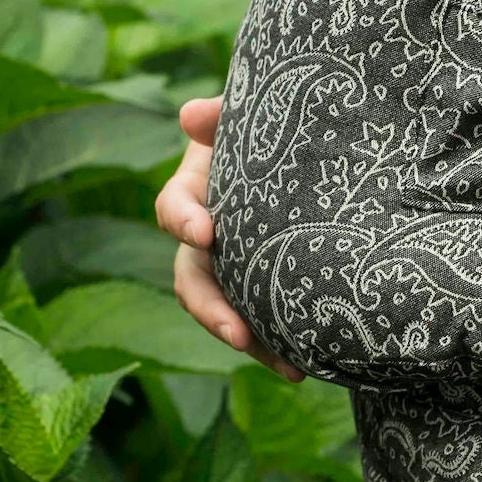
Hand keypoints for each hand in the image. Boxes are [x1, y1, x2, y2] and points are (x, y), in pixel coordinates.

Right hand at [157, 96, 303, 382]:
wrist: (307, 150)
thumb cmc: (272, 127)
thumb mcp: (251, 115)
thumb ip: (225, 114)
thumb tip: (193, 114)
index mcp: (195, 192)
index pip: (174, 208)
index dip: (183, 220)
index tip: (206, 231)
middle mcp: (207, 237)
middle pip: (192, 280)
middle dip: (211, 309)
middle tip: (237, 332)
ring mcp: (232, 267)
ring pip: (226, 312)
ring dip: (250, 342)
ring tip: (289, 365)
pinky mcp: (261, 288)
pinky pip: (261, 324)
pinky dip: (278, 347)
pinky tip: (304, 368)